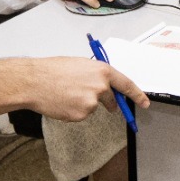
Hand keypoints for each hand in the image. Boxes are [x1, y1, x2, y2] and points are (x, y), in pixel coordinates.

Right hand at [24, 57, 149, 121]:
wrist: (34, 81)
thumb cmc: (54, 70)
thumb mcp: (81, 65)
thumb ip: (96, 75)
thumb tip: (106, 85)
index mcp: (102, 71)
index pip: (126, 85)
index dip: (137, 95)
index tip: (145, 103)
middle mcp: (100, 87)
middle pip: (111, 99)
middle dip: (110, 103)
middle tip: (97, 101)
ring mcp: (91, 102)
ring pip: (93, 107)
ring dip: (83, 103)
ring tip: (66, 93)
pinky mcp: (81, 114)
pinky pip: (81, 115)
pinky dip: (73, 111)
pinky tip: (62, 102)